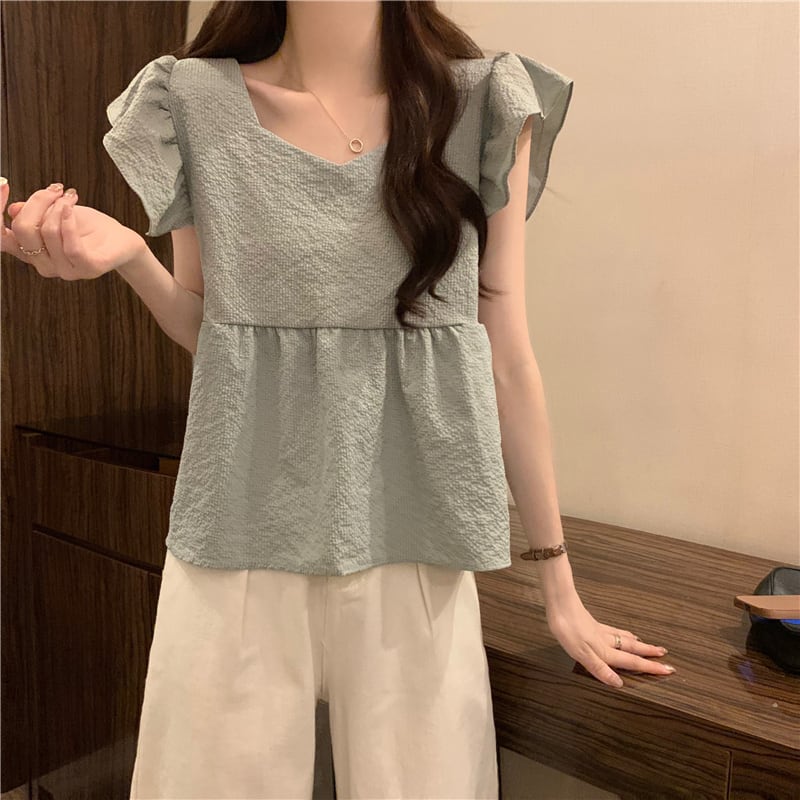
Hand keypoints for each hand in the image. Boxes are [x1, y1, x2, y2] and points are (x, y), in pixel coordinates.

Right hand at [1, 179, 145, 278]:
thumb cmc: (90, 229)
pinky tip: (73, 207)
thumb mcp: (56, 214)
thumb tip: (12, 209)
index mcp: (31, 252)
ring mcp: (65, 270)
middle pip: (22, 228)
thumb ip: (34, 214)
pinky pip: (70, 244)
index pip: (2, 237)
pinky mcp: (87, 269)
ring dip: (58, 206)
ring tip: (70, 198)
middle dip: (37, 200)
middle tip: (55, 190)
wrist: (123, 242)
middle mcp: (44, 265)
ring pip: (46, 231)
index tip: (3, 184)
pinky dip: (69, 220)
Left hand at [545, 588, 674, 687]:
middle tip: (665, 655)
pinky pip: (612, 630)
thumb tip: (619, 683)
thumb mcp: (581, 654)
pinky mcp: (591, 622)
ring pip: (624, 638)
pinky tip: (619, 632)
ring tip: (647, 645)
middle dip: (649, 654)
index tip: (668, 670)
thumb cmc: (567, 629)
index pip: (632, 662)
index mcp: (605, 650)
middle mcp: (606, 641)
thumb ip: (600, 668)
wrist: (559, 603)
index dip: (650, 667)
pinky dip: (622, 633)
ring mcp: (599, 630)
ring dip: (637, 643)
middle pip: (632, 649)